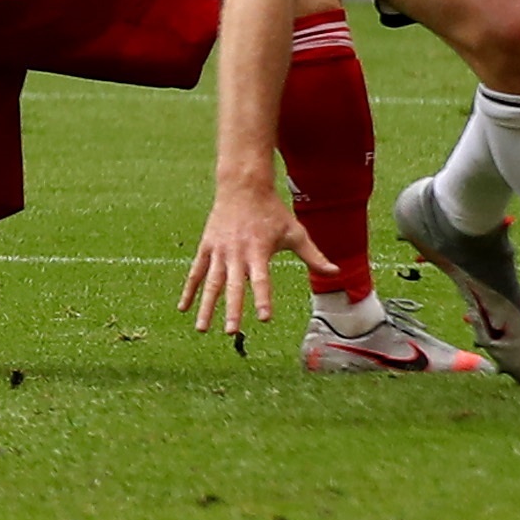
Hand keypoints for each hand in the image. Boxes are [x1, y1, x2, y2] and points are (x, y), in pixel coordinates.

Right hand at [178, 185, 336, 336]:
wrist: (243, 186)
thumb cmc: (272, 212)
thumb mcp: (294, 232)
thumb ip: (313, 255)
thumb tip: (335, 272)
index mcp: (259, 251)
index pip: (262, 280)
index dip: (263, 299)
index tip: (264, 318)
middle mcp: (237, 253)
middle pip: (234, 286)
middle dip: (232, 310)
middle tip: (231, 332)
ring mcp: (219, 251)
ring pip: (210, 283)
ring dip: (206, 307)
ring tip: (201, 329)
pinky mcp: (207, 247)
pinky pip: (195, 272)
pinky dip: (189, 290)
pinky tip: (183, 309)